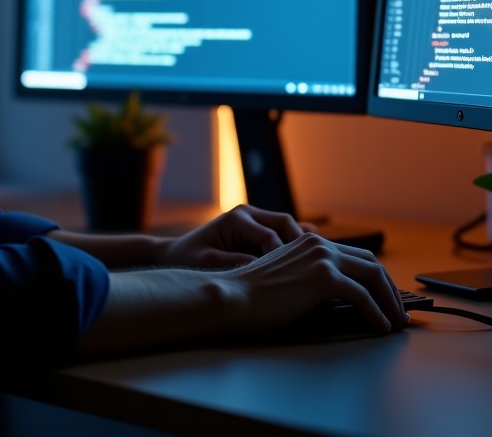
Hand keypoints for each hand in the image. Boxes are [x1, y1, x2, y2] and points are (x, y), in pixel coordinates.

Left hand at [154, 203, 305, 268]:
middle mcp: (247, 213)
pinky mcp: (256, 228)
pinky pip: (280, 233)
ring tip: (315, 266)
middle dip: (299, 245)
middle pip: (285, 223)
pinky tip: (308, 261)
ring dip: (299, 244)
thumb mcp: (208, 263)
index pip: (270, 235)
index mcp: (236, 218)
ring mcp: (253, 218)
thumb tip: (263, 269)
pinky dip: (293, 245)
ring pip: (287, 226)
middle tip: (314, 268)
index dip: (283, 257)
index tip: (293, 278)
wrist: (176, 253)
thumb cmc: (189, 259)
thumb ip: (234, 264)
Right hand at [224, 231, 407, 335]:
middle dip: (390, 289)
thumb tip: (343, 299)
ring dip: (389, 301)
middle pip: (371, 263)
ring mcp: (322, 258)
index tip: (387, 298)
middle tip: (399, 311)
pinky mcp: (323, 278)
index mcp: (310, 241)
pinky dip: (377, 313)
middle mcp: (319, 243)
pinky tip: (382, 326)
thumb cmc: (255, 295)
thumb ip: (313, 279)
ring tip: (396, 321)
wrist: (235, 297)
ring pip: (372, 276)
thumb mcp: (290, 279)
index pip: (356, 256)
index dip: (377, 278)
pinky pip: (362, 297)